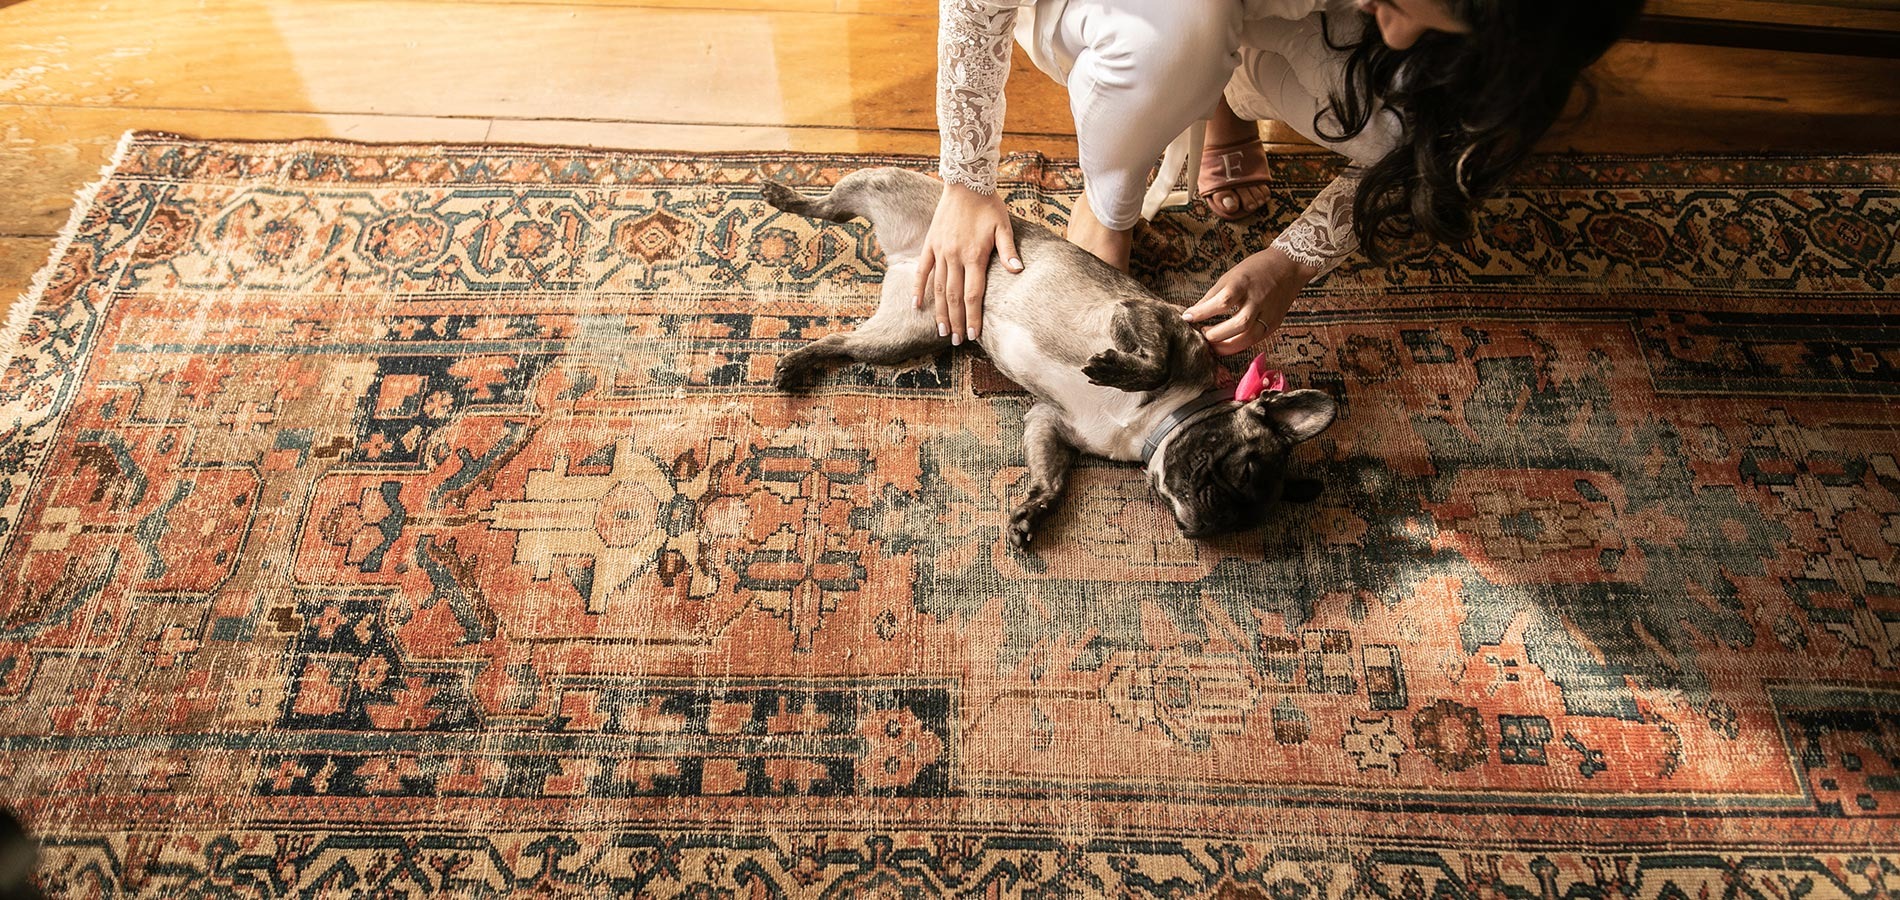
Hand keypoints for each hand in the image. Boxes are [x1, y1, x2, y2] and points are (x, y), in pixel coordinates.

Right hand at [917, 182, 1022, 343]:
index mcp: (974, 255)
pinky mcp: (930, 244)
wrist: (965, 182)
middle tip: (957, 341)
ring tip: (942, 330)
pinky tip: (916, 305)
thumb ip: (1008, 250)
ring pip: (938, 288)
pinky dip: (918, 288)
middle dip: (956, 321)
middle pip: (954, 297)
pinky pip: (922, 270)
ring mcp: (940, 251)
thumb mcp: (1003, 226)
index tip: (973, 335)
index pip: (973, 295)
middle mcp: (955, 256)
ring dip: (940, 311)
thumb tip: (1018, 270)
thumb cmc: (988, 205)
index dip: (973, 317)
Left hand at [1180, 246, 1318, 355]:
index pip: (1223, 301)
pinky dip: (1238, 345)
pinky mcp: (1274, 324)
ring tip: (1210, 343)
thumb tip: (1191, 313)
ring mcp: (1269, 313)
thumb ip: (1212, 296)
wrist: (1289, 266)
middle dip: (1215, 334)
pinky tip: (1225, 343)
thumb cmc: (1255, 269)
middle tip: (1200, 335)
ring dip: (1226, 345)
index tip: (1187, 318)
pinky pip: (1255, 340)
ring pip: (1248, 337)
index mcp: (1245, 283)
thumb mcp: (1230, 275)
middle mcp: (1259, 299)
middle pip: (1239, 324)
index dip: (1203, 312)